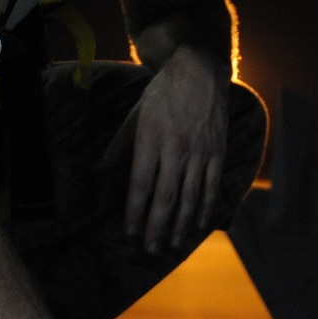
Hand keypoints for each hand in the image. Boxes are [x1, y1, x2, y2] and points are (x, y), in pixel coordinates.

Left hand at [106, 47, 226, 253]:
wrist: (200, 70)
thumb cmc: (163, 93)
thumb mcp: (135, 115)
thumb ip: (119, 145)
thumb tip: (100, 170)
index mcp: (151, 140)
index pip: (140, 185)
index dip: (134, 211)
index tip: (129, 232)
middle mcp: (175, 149)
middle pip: (165, 198)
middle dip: (156, 226)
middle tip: (150, 248)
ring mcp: (199, 152)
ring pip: (189, 197)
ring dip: (181, 224)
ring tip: (174, 243)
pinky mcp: (217, 151)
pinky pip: (212, 185)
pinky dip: (206, 207)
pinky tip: (200, 223)